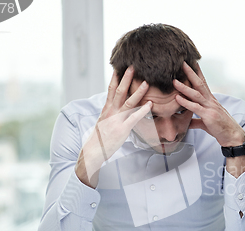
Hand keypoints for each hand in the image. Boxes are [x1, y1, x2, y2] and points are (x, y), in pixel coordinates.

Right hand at [76, 66, 151, 187]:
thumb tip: (116, 104)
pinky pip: (134, 118)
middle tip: (133, 66)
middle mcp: (111, 111)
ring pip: (128, 102)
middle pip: (119, 90)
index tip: (121, 66)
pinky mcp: (122, 129)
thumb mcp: (104, 121)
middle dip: (126, 78)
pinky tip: (150, 105)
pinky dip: (143, 110)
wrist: (93, 151)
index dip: (116, 77)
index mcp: (106, 108)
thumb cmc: (100, 137)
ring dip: (138, 91)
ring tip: (146, 83)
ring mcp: (116, 119)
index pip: (111, 88)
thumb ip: (111, 112)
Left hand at [173, 62, 244, 146]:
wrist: (232, 136)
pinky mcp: (209, 116)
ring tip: (174, 81)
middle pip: (199, 83)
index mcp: (210, 100)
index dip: (197, 72)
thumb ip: (195, 120)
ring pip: (196, 94)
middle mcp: (210, 101)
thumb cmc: (220, 128)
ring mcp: (210, 107)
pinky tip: (177, 98)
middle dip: (190, 72)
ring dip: (184, 87)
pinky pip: (195, 108)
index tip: (191, 62)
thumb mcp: (205, 122)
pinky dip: (185, 102)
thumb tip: (187, 122)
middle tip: (182, 62)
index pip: (203, 83)